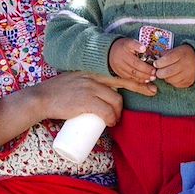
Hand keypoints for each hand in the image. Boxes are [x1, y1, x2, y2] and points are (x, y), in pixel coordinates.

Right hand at [35, 71, 153, 126]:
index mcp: (92, 70)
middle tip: (152, 92)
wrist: (41, 98)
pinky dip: (112, 119)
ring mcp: (90, 88)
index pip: (118, 72)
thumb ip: (87, 82)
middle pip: (123, 83)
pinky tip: (111, 123)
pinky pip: (106, 111)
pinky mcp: (86, 101)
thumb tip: (100, 93)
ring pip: (115, 101)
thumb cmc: (57, 93)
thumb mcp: (75, 80)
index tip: (148, 82)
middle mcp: (93, 76)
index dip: (135, 77)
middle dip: (141, 87)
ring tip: (114, 120)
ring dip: (119, 113)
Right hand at [109, 38, 155, 82]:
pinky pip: (128, 78)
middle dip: (146, 73)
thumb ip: (137, 45)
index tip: (154, 68)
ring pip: (132, 75)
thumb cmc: (124, 46)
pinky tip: (144, 80)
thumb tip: (144, 49)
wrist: (110, 50)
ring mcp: (118, 67)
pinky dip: (137, 80)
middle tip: (154, 75)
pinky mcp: (118, 72)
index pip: (136, 61)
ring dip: (142, 78)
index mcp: (124, 51)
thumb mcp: (130, 42)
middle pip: (134, 69)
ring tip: (151, 78)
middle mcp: (120, 60)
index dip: (145, 66)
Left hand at [153, 45, 194, 87]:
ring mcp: (187, 75)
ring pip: (169, 80)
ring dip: (165, 77)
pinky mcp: (188, 82)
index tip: (156, 63)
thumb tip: (155, 62)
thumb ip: (165, 54)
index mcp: (181, 54)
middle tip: (158, 70)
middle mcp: (185, 65)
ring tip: (166, 73)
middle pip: (167, 72)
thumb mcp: (175, 50)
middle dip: (159, 72)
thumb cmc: (183, 55)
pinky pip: (175, 84)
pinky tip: (173, 76)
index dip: (159, 63)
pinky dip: (172, 81)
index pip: (167, 60)